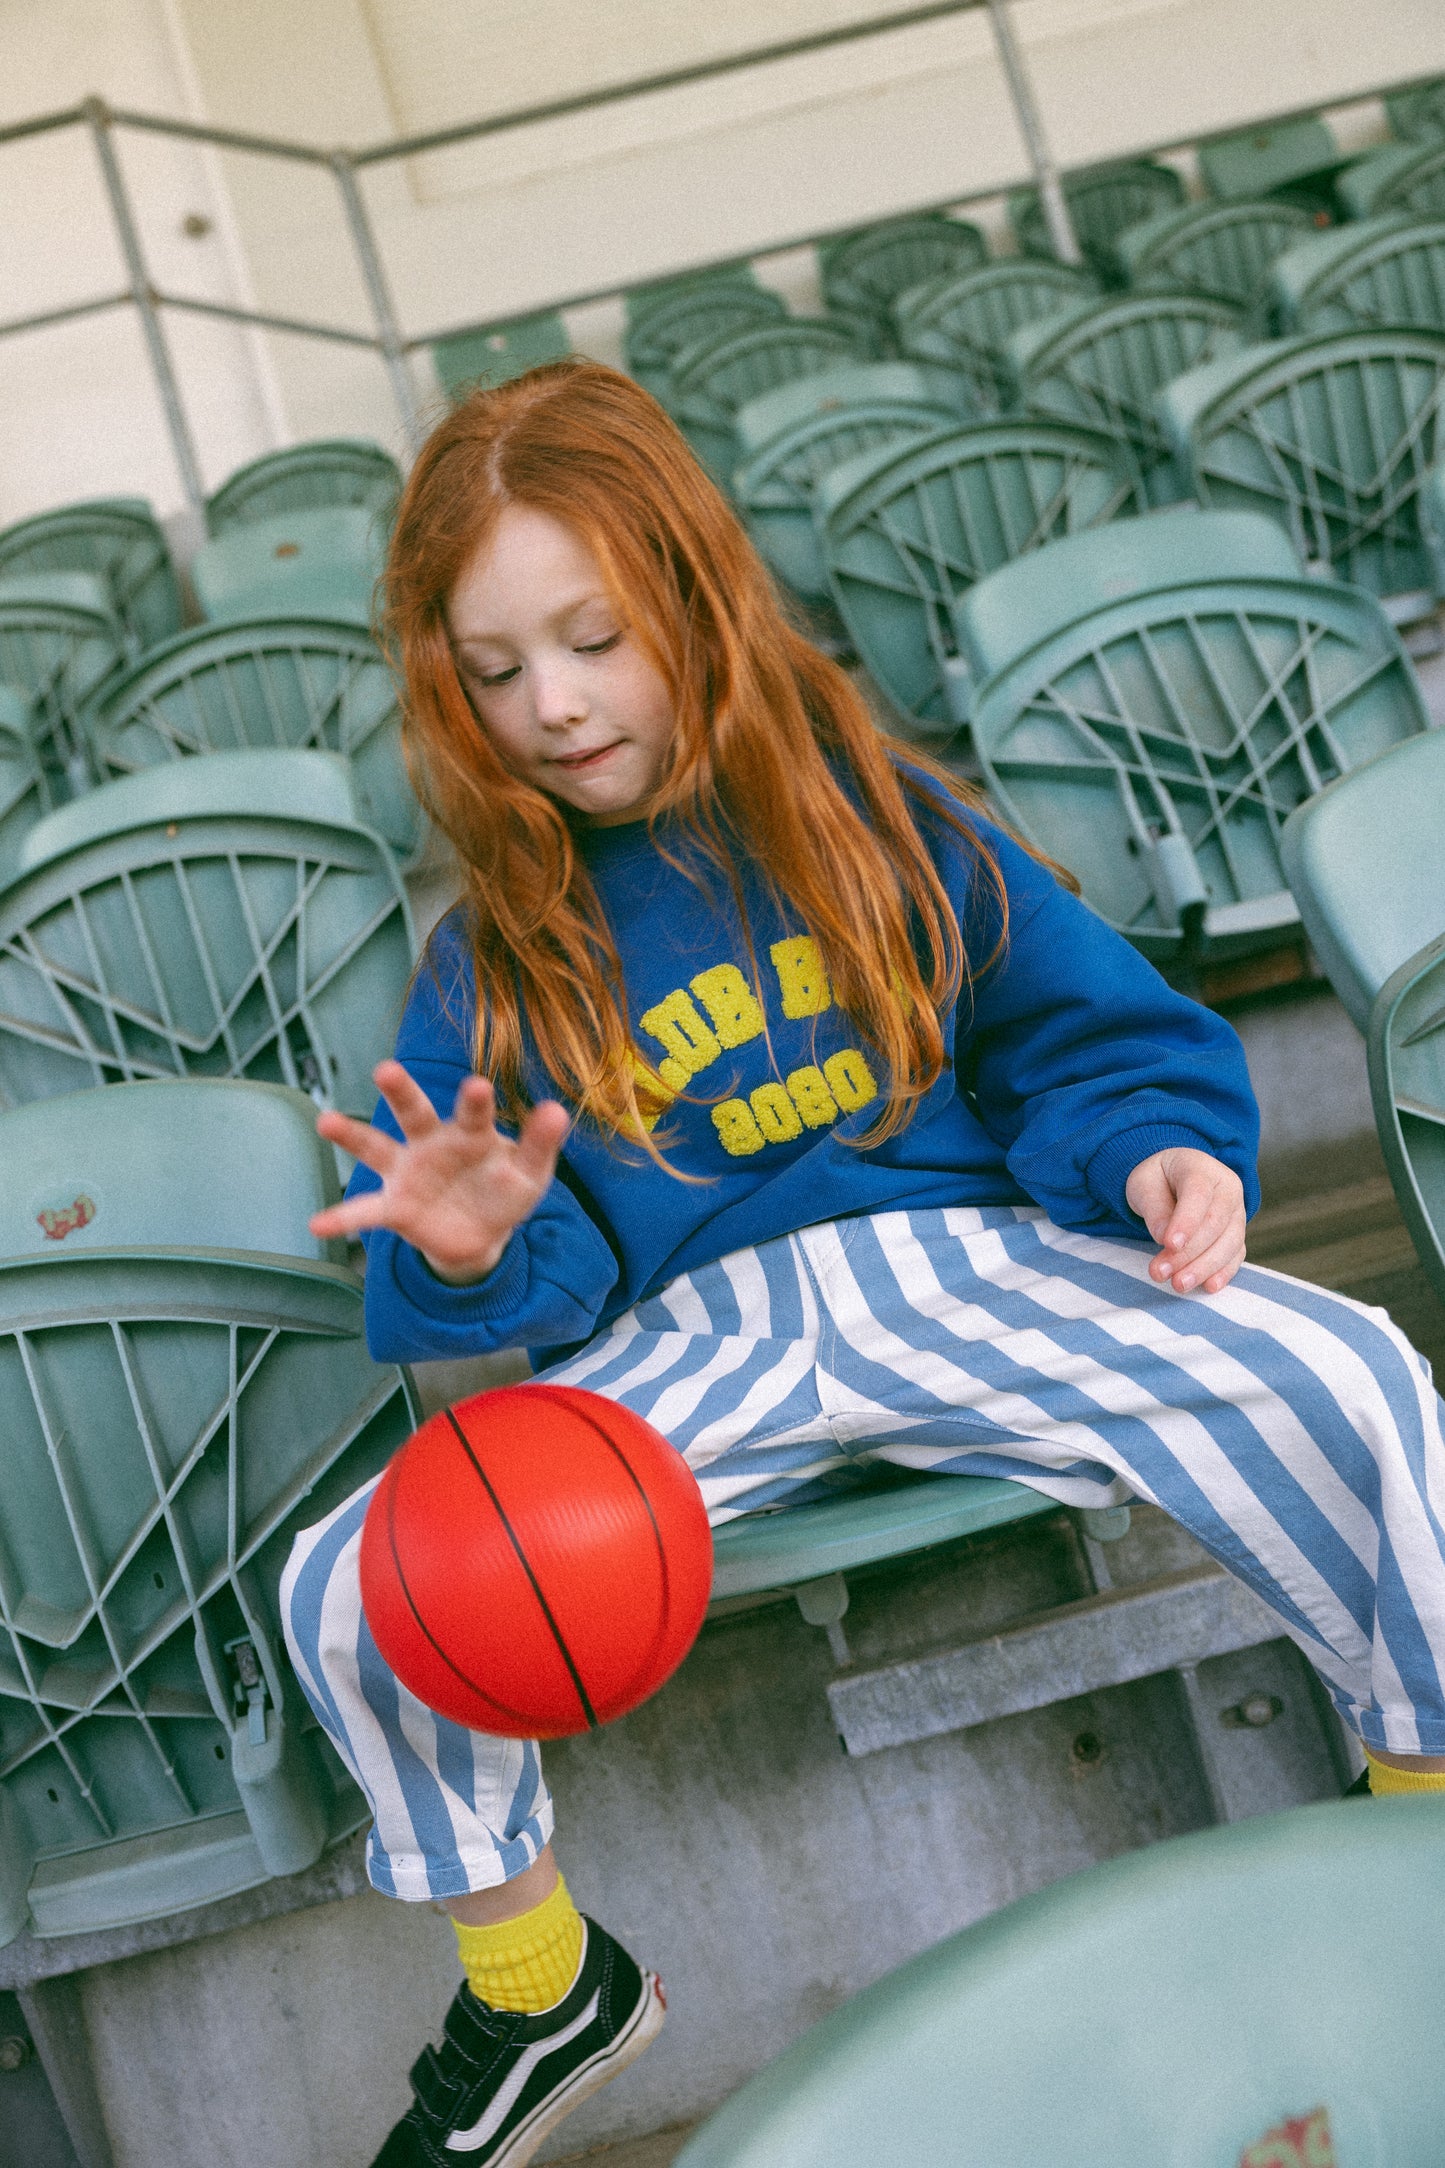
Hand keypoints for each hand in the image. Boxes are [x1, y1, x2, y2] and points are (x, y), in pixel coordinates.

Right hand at [311, 1060, 568, 1284]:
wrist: (481, 1234)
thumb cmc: (505, 1191)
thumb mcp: (529, 1173)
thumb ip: (540, 1144)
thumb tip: (557, 1109)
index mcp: (469, 1133)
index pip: (472, 1113)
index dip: (474, 1101)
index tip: (476, 1086)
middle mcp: (431, 1143)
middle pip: (414, 1112)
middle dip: (401, 1092)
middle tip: (386, 1069)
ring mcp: (408, 1173)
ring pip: (377, 1148)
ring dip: (352, 1136)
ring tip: (325, 1122)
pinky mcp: (395, 1207)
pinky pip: (364, 1213)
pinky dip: (341, 1218)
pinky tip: (317, 1225)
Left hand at [1125, 1146, 1245, 1295]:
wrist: (1174, 1179)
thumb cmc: (1158, 1180)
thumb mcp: (1144, 1184)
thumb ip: (1153, 1206)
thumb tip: (1163, 1237)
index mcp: (1202, 1168)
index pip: (1198, 1193)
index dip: (1186, 1221)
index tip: (1169, 1244)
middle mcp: (1227, 1189)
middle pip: (1215, 1223)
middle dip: (1189, 1252)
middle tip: (1160, 1272)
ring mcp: (1236, 1212)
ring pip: (1229, 1242)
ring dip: (1204, 1267)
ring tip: (1178, 1284)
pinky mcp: (1236, 1234)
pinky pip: (1236, 1254)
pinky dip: (1224, 1272)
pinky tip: (1208, 1287)